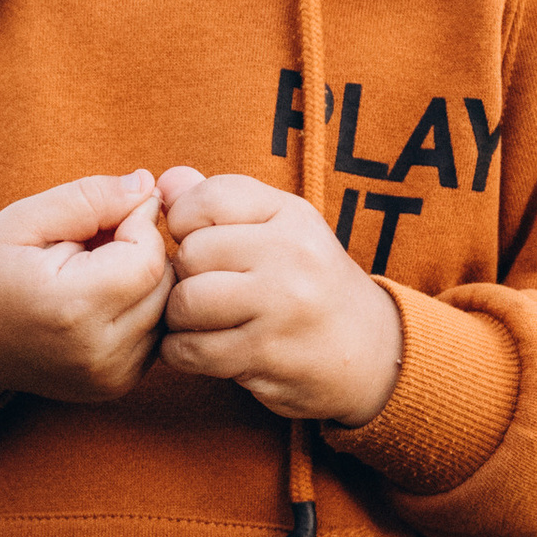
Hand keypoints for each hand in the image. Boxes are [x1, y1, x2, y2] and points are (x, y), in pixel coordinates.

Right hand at [0, 172, 172, 404]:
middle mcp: (97, 353)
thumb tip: (148, 186)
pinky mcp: (116, 386)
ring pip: (167, 312)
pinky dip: (140, 310)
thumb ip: (90, 197)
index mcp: (71, 308)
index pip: (149, 259)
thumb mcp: (25, 219)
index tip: (111, 213)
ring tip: (98, 270)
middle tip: (101, 241)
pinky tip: (102, 298)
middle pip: (165, 287)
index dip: (140, 224)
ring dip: (146, 282)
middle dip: (145, 252)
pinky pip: (156, 334)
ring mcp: (108, 377)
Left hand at [153, 167, 405, 425]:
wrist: (372, 352)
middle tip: (201, 290)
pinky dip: (183, 352)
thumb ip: (222, 203)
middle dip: (182, 276)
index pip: (209, 197)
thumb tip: (164, 182)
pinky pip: (191, 349)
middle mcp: (291, 254)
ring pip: (185, 302)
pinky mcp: (267, 354)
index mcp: (292, 214)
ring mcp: (282, 306)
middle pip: (191, 253)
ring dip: (178, 318)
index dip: (185, 221)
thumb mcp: (280, 230)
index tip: (197, 241)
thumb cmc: (311, 285)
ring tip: (200, 321)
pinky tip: (203, 349)